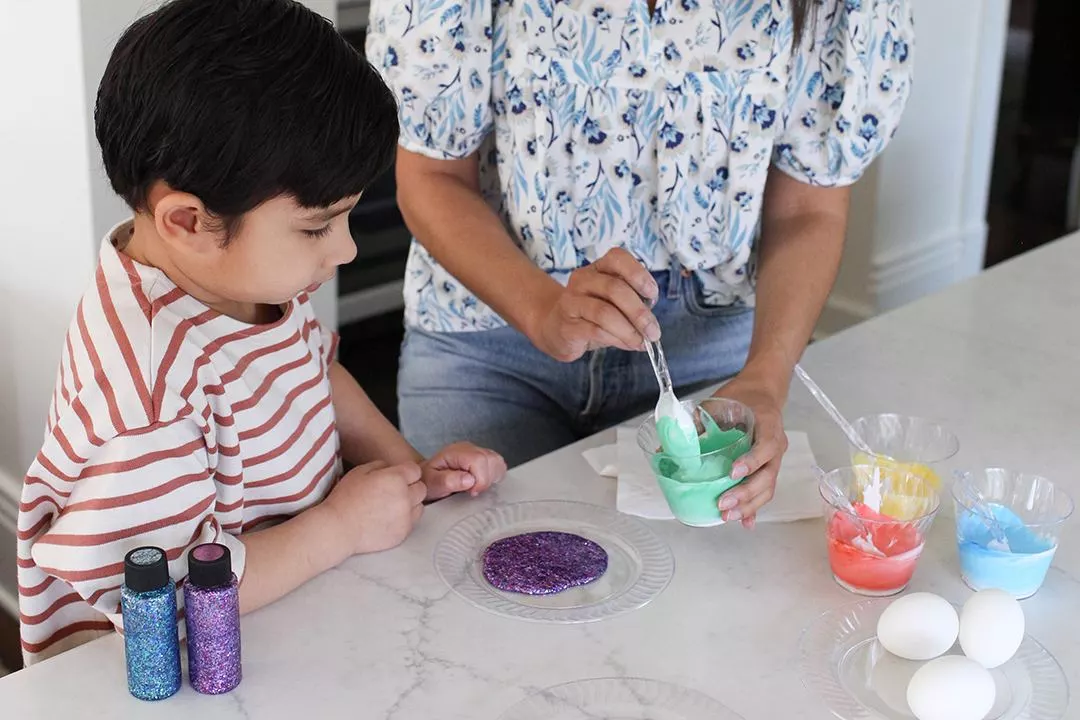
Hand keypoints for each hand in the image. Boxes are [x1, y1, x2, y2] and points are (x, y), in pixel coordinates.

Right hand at [323, 460, 425, 553]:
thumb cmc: (345, 498)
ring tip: (391, 507)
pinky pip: (412, 522)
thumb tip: (392, 468)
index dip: (406, 473)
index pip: (415, 470)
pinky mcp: (403, 533)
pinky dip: (404, 519)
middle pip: (421, 488)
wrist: (339, 528)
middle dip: (411, 488)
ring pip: (419, 506)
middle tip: (394, 492)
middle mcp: (406, 497)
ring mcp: (406, 517)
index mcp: (396, 478)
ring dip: (410, 504)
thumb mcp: (359, 471)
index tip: (397, 477)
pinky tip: (388, 519)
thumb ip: (381, 465)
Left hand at [422, 442, 506, 499]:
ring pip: (498, 461)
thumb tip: (469, 480)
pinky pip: (498, 464)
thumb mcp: (431, 484)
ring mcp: (477, 451)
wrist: (427, 478)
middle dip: (486, 480)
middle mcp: (468, 448)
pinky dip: (494, 476)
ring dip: (491, 478)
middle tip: (472, 490)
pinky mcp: (483, 457)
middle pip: (492, 459)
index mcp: (455, 452)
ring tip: (477, 487)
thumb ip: (447, 481)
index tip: (472, 492)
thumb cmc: (429, 481)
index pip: (479, 460)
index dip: (480, 479)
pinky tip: (482, 483)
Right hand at [533, 248, 660, 361]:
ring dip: (629, 330)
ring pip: (605, 312)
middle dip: (639, 312)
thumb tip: (651, 325)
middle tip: (653, 331)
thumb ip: (632, 306)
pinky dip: (616, 339)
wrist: (555, 329)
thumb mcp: (613, 304)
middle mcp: (582, 279)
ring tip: (641, 342)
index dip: (639, 274)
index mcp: (598, 268)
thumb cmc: (591, 315)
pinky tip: (627, 345)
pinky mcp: (567, 325)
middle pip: (614, 288)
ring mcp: (571, 301)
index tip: (652, 294)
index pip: (617, 258)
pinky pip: (595, 331)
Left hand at [714, 375, 788, 527]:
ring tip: (727, 516)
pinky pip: (765, 490)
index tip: (731, 472)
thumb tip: (664, 447)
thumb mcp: (719, 403)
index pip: (766, 446)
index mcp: (768, 424)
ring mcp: (774, 459)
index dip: (751, 461)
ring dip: (749, 505)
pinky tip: (745, 523)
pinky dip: (754, 507)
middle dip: (745, 493)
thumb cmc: (740, 396)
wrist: (762, 392)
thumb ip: (699, 423)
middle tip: (723, 503)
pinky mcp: (768, 468)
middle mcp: (776, 445)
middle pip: (768, 475)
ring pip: (767, 487)